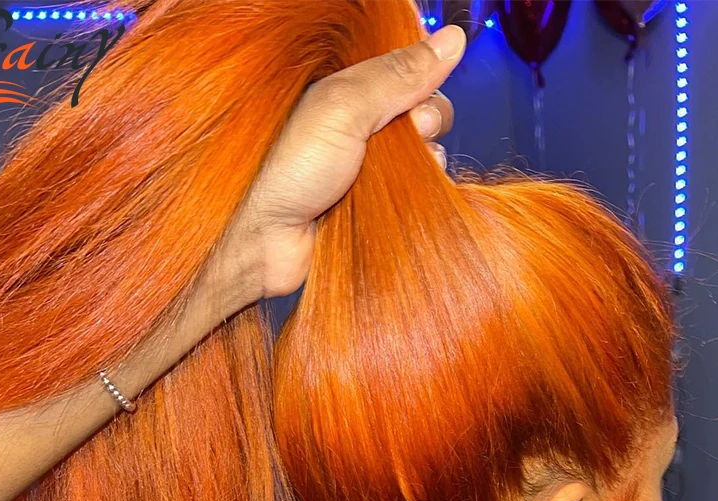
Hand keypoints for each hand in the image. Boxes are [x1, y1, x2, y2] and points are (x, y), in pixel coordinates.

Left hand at [215, 25, 464, 303]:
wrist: (266, 242)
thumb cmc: (287, 173)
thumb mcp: (344, 108)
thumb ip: (397, 75)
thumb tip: (450, 41)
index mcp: (344, 86)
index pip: (404, 66)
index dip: (422, 78)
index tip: (421, 96)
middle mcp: (356, 120)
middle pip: (419, 108)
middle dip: (425, 122)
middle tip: (411, 135)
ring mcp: (364, 161)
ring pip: (421, 151)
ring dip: (424, 162)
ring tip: (398, 175)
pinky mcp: (371, 198)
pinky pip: (412, 188)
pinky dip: (417, 191)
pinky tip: (403, 198)